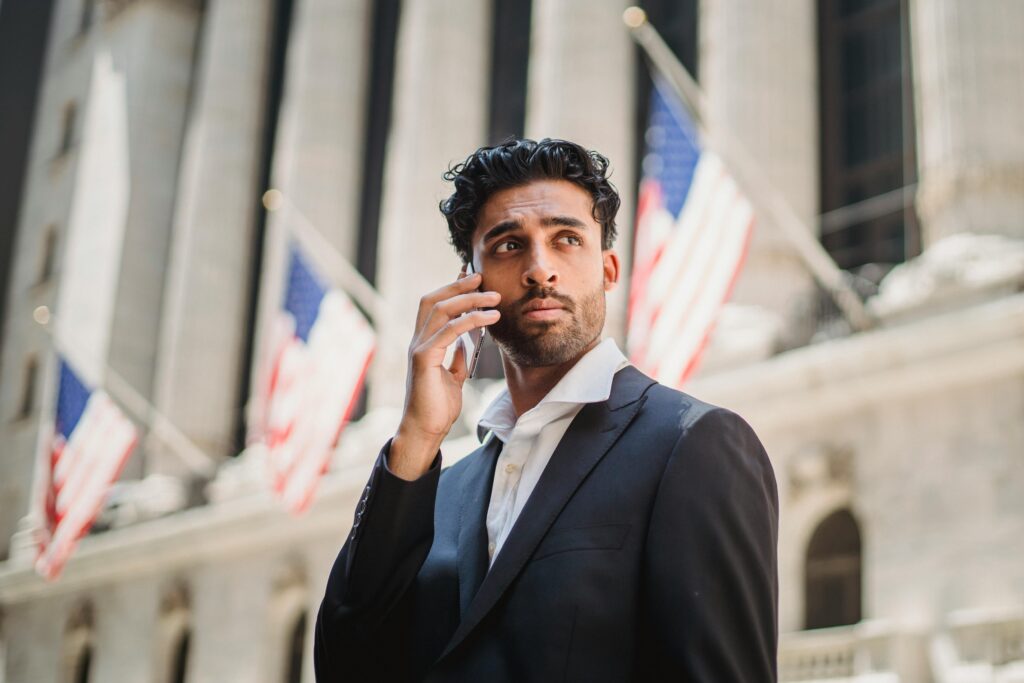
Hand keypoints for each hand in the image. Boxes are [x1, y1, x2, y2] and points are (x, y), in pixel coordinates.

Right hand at [389, 268, 500, 479]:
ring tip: (494, 297)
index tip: (472, 277)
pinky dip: (471, 321)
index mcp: (424, 343)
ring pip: (442, 310)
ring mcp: (418, 348)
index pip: (434, 306)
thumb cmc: (437, 407)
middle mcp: (418, 341)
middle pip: (434, 299)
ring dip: (470, 300)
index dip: (451, 289)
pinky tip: (490, 318)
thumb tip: (465, 343)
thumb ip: (456, 358)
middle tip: (481, 276)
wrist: (425, 431)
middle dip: (457, 285)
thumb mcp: (452, 377)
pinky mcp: (423, 359)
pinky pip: (449, 331)